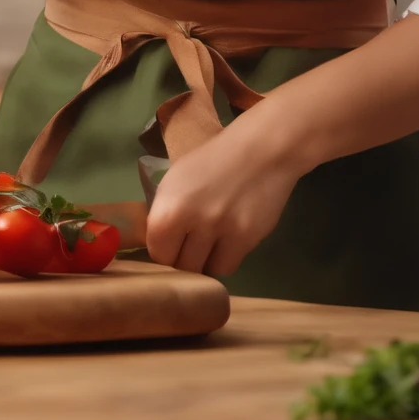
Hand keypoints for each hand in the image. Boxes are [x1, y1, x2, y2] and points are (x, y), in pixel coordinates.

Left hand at [145, 108, 299, 279]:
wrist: (260, 149)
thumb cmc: (213, 159)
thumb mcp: (177, 180)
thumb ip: (166, 213)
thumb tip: (161, 244)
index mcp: (169, 206)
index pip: (158, 252)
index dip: (164, 251)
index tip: (171, 246)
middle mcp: (192, 221)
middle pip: (181, 266)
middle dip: (184, 260)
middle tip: (191, 247)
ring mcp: (221, 231)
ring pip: (205, 270)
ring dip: (205, 261)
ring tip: (211, 244)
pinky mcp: (247, 238)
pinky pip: (228, 265)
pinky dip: (225, 258)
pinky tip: (228, 242)